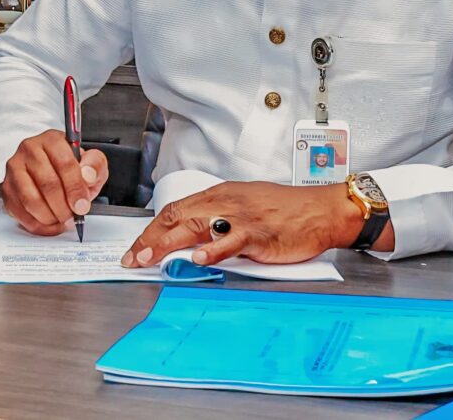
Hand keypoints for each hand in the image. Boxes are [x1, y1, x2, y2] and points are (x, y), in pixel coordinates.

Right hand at [1, 130, 107, 235]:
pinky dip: (37, 224)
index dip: (75, 188)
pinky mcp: (7, 188)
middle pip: (47, 183)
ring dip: (49, 216)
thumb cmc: (71, 167)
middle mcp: (30, 150)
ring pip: (31, 199)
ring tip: (61, 219)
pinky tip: (49, 223)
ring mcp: (15, 169)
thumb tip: (87, 175)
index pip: (65, 164)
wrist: (53, 171)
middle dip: (63, 206)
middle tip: (72, 215)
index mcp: (52, 139)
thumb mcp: (91, 162)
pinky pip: (20, 212)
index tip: (82, 205)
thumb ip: (95, 165)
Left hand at [121, 181, 370, 268]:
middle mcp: (226, 201)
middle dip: (150, 238)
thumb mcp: (245, 210)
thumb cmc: (286, 212)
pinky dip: (213, 248)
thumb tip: (190, 243)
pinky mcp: (259, 233)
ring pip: (196, 224)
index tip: (135, 249)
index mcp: (220, 195)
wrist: (320, 210)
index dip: (152, 229)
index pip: (176, 209)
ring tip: (149, 258)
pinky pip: (232, 240)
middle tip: (131, 258)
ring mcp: (241, 216)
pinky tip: (198, 257)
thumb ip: (218, 224)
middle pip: (178, 216)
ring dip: (168, 242)